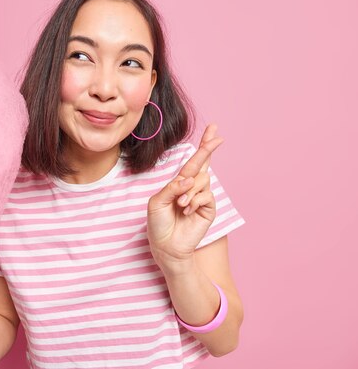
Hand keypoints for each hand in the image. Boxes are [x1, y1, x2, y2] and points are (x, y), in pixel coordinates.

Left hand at [146, 124, 223, 269]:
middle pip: (204, 163)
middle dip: (209, 149)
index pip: (193, 161)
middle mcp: (191, 187)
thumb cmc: (158, 224)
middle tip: (218, 137)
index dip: (203, 146)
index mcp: (178, 183)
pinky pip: (206, 195)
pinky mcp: (208, 208)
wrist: (165, 246)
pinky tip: (187, 210)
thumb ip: (171, 188)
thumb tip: (189, 178)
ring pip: (202, 180)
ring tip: (180, 205)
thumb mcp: (157, 202)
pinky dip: (194, 201)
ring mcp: (201, 197)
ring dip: (189, 191)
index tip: (213, 130)